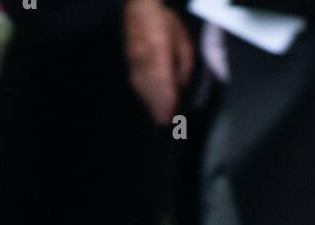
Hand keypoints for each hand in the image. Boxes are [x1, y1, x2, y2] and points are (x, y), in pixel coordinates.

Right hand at [123, 0, 194, 125]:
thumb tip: (181, 84)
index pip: (163, 78)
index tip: (172, 112)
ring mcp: (134, 60)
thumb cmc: (164, 20)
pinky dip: (144, 95)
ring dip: (151, 104)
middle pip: (151, 87)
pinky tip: (149, 103)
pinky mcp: (129, 62)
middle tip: (165, 123)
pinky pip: (136, 83)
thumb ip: (184, 62)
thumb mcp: (182, 37)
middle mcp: (144, 57)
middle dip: (158, 106)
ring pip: (142, 87)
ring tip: (158, 117)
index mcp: (159, 49)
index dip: (167, 97)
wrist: (139, 7)